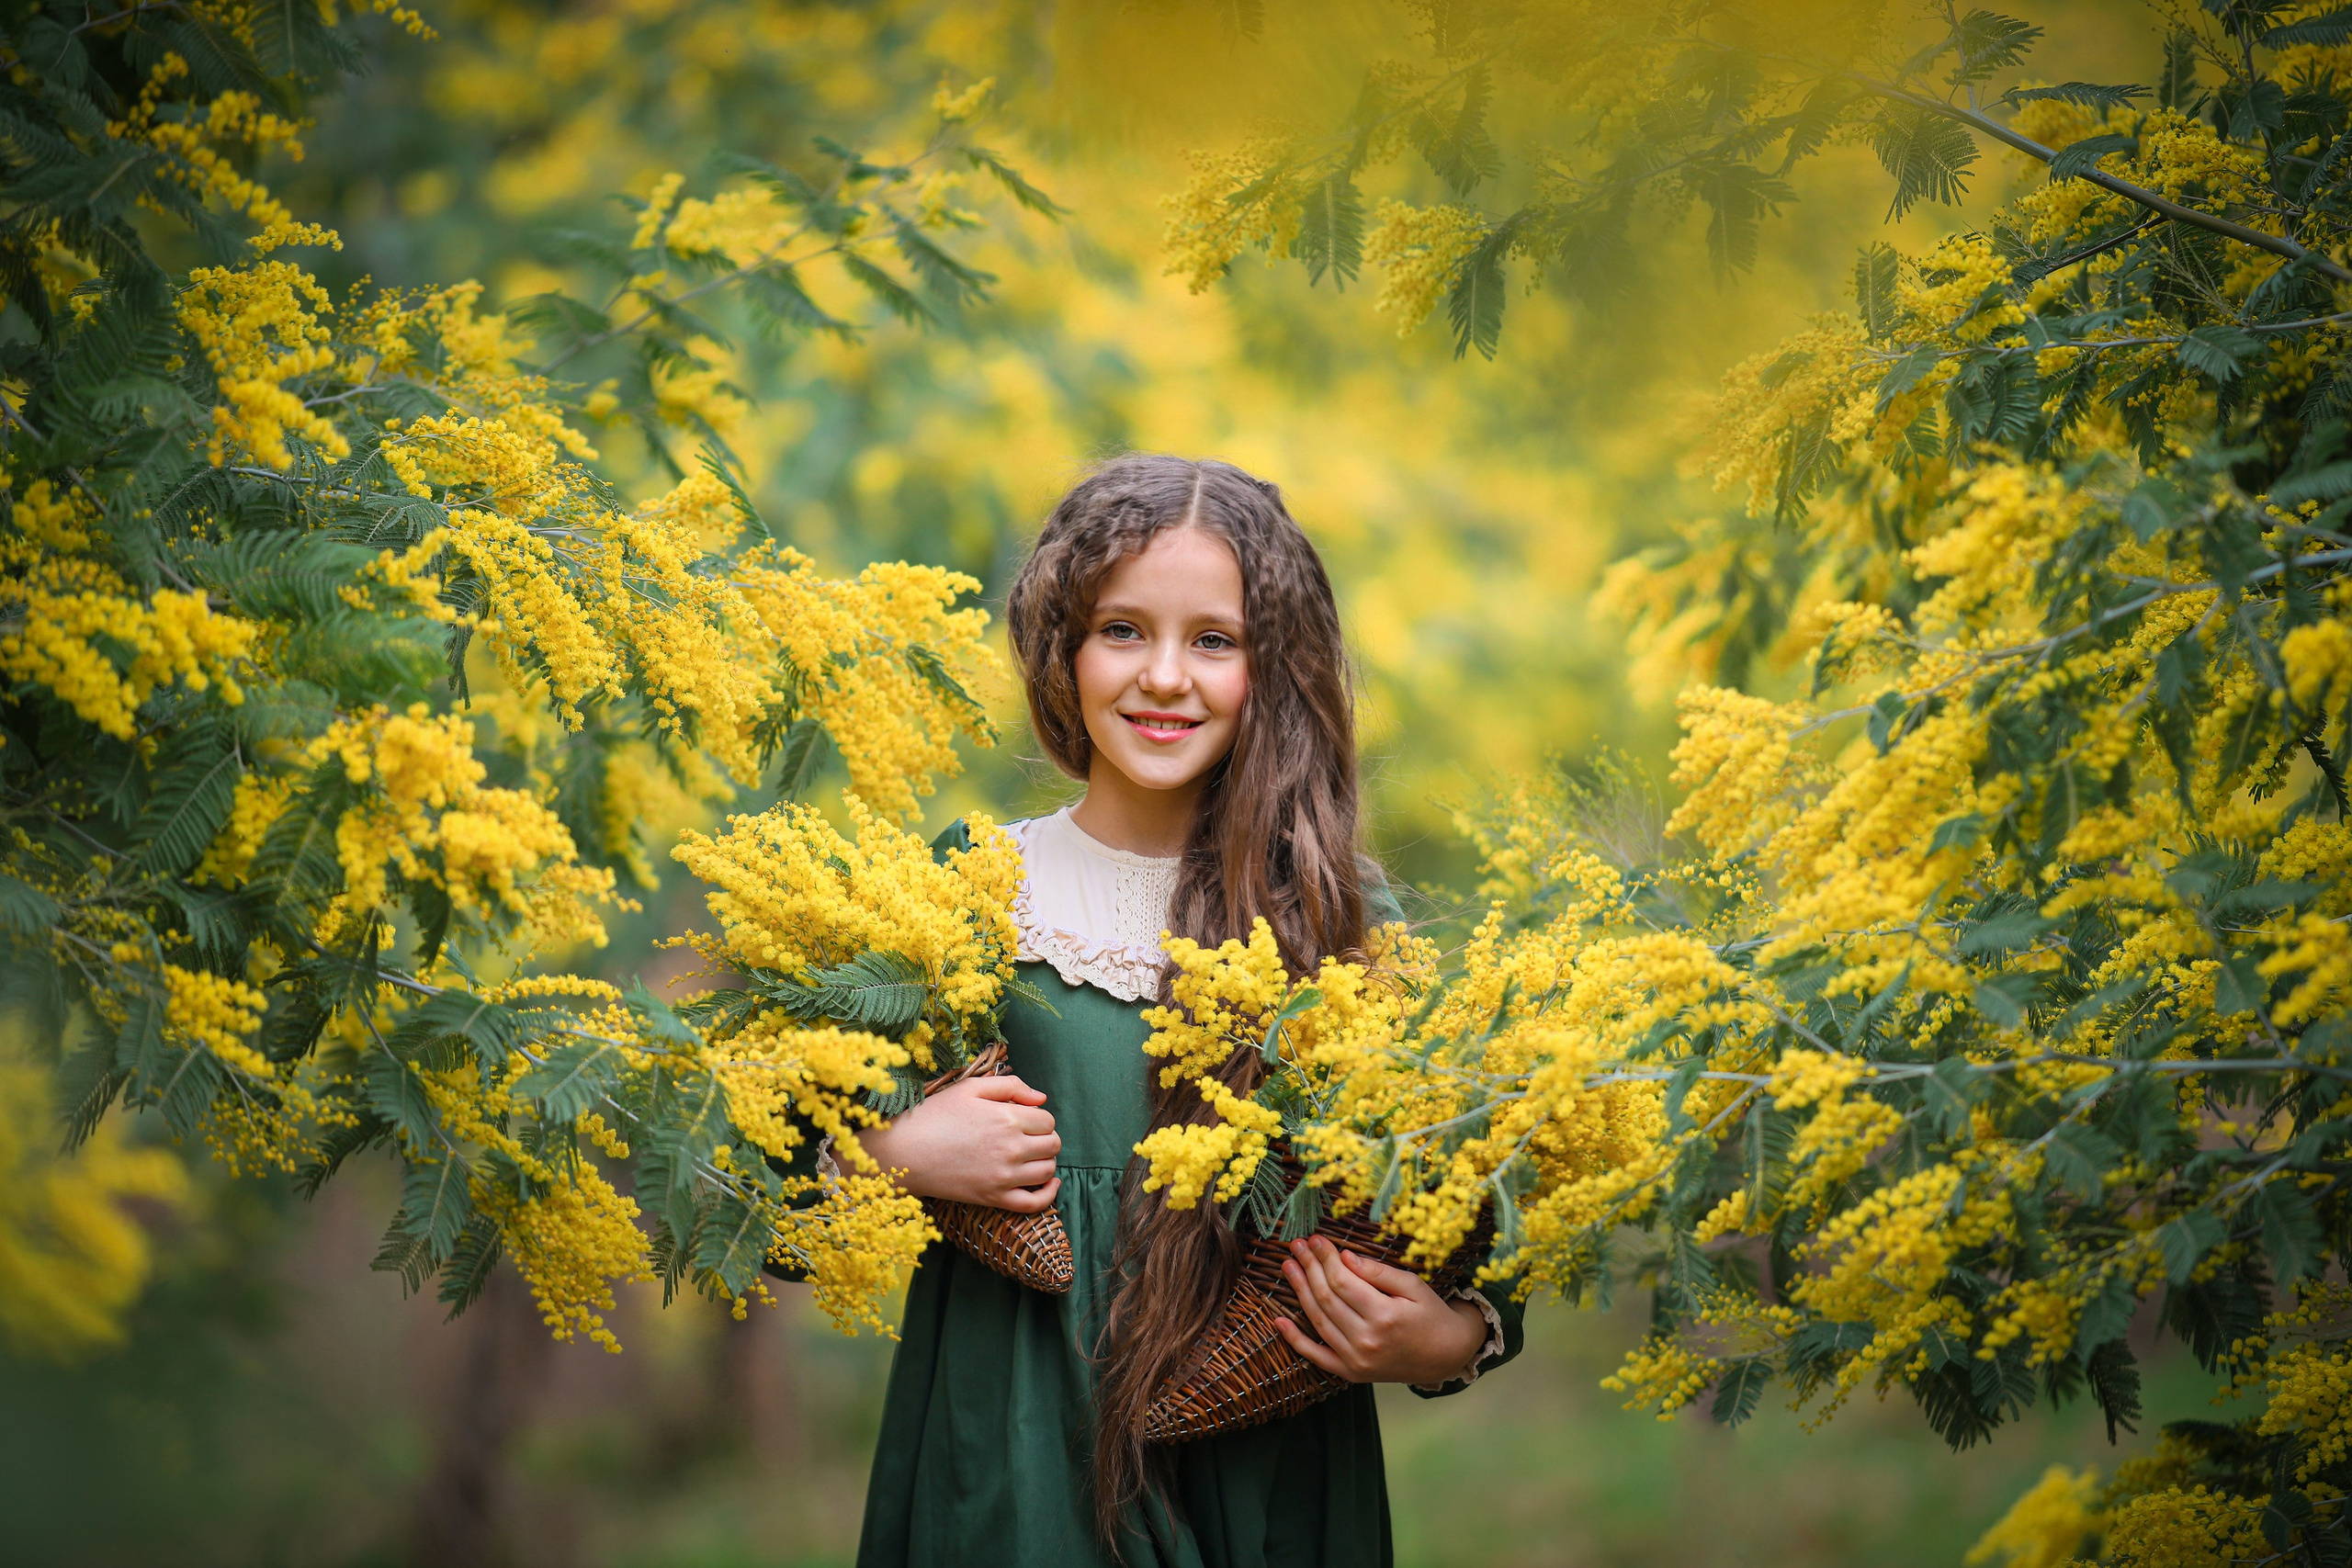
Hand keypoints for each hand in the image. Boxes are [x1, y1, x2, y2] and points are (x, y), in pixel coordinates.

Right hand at [851, 1075, 1061, 1212]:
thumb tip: (1042, 1099)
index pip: (1047, 1120)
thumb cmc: (935, 1115)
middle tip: (1027, 1137)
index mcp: (1008, 1117)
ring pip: (1048, 1170)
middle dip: (1045, 1138)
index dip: (1039, 1119)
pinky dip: (1048, 1194)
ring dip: (1046, 1161)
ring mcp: (1004, 1176)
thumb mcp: (970, 1088)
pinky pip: (1035, 1203)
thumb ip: (1010, 1086)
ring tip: (1030, 1156)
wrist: (904, 1152)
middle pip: (1053, 1144)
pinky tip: (1048, 1183)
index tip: (1024, 1120)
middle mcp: (1012, 1148)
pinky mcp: (994, 1198)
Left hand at [1273, 1236, 1489, 1385]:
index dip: (1326, 1257)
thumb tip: (1345, 1256)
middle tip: (1297, 1245)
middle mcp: (1366, 1341)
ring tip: (1288, 1267)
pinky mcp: (1351, 1373)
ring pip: (1318, 1320)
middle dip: (1309, 1267)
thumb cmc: (1431, 1315)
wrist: (1446, 1356)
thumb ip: (1378, 1272)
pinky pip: (1316, 1356)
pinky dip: (1295, 1340)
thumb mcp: (1413, 1286)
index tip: (1316, 1239)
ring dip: (1299, 1291)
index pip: (1342, 1281)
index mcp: (1385, 1316)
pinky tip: (1279, 1320)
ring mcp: (1356, 1361)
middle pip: (1326, 1298)